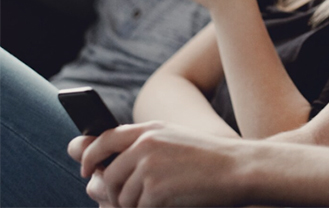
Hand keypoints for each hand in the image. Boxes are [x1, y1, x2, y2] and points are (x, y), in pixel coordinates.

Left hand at [69, 122, 245, 206]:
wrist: (240, 168)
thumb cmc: (210, 159)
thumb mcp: (174, 142)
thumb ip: (139, 151)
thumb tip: (93, 181)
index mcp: (149, 130)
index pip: (103, 140)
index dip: (89, 156)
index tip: (87, 171)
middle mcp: (145, 145)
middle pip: (107, 176)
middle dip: (112, 193)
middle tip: (128, 201)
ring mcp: (149, 168)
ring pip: (121, 197)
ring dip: (133, 205)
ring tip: (159, 200)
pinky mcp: (155, 191)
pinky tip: (170, 203)